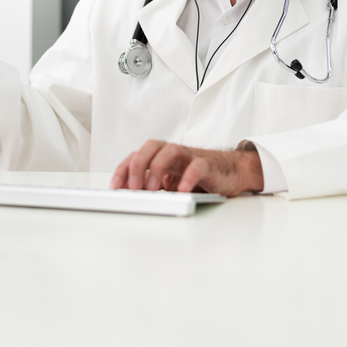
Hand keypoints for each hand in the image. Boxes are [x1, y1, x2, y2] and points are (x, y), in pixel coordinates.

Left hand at [109, 140, 263, 196]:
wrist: (230, 172)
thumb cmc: (197, 178)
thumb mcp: (170, 185)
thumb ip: (152, 188)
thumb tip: (130, 200)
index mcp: (161, 157)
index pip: (136, 155)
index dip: (123, 169)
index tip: (115, 187)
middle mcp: (173, 154)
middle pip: (150, 146)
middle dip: (138, 165)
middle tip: (134, 188)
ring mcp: (190, 157)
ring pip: (171, 150)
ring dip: (158, 167)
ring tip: (153, 188)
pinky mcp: (208, 166)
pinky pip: (197, 166)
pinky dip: (188, 177)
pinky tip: (182, 191)